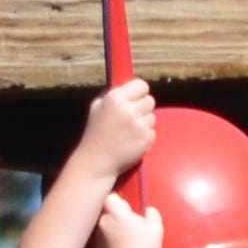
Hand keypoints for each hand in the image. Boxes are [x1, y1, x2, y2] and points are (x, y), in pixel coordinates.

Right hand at [66, 76, 160, 190]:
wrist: (97, 161)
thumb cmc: (96, 134)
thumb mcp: (97, 108)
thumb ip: (112, 95)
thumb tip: (128, 86)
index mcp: (115, 99)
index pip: (141, 85)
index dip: (140, 92)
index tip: (136, 99)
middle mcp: (128, 109)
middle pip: (150, 100)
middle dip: (143, 108)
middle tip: (131, 118)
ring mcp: (138, 125)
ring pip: (152, 117)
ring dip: (144, 123)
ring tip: (128, 132)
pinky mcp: (145, 138)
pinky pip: (152, 132)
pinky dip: (144, 137)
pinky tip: (131, 142)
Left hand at [90, 181, 165, 247]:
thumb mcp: (156, 228)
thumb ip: (151, 212)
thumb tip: (147, 210)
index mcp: (116, 215)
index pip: (110, 197)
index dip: (119, 201)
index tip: (128, 210)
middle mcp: (103, 224)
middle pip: (107, 212)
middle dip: (117, 215)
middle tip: (130, 225)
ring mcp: (98, 239)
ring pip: (105, 226)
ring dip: (113, 228)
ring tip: (127, 240)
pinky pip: (104, 239)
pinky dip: (110, 241)